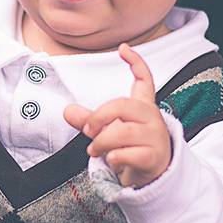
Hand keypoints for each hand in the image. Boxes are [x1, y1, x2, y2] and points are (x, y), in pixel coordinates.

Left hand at [64, 43, 171, 187]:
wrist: (154, 174)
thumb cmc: (131, 146)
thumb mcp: (110, 129)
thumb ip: (89, 119)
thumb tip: (67, 111)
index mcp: (142, 106)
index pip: (144, 79)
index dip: (136, 62)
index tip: (123, 48)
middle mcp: (151, 117)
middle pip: (122, 105)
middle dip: (99, 117)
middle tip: (88, 130)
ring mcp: (155, 137)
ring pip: (123, 132)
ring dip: (102, 142)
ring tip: (95, 149)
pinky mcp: (154, 156)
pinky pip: (128, 154)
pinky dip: (114, 158)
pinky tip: (112, 160)